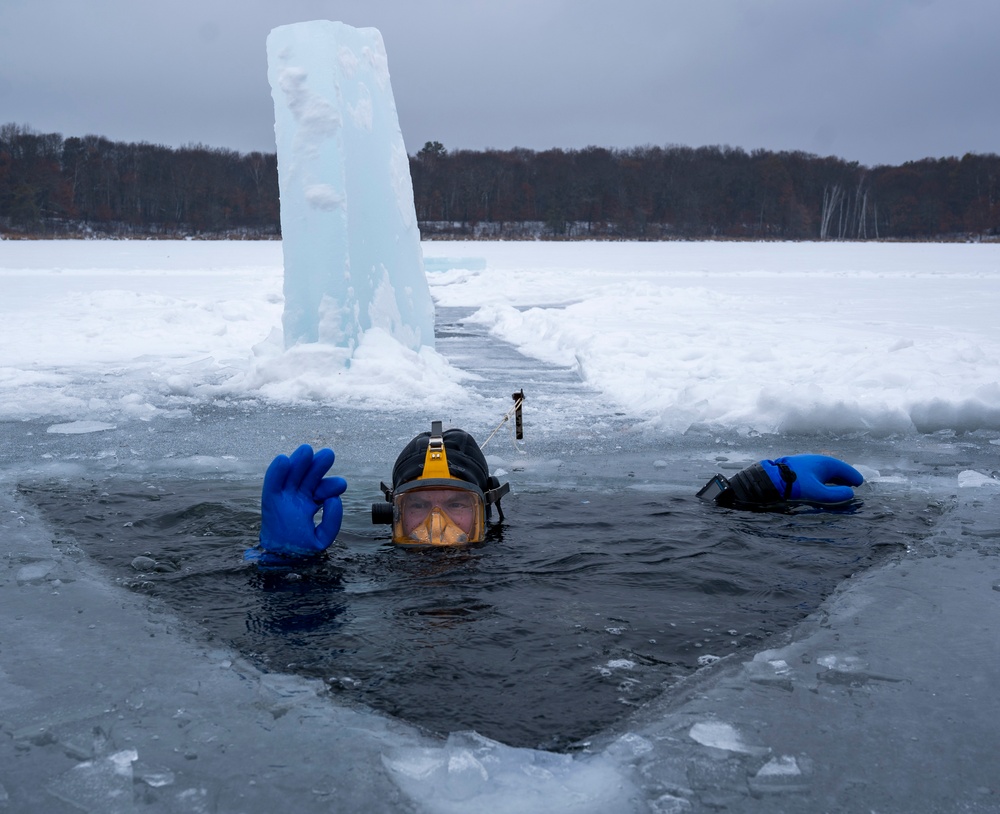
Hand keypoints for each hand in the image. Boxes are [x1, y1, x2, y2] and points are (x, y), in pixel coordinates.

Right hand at [250, 444, 346, 560]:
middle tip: (329, 454)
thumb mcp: (322, 539)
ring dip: (299, 462)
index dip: (331, 486)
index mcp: (312, 504)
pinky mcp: (270, 498)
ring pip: (293, 474)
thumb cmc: (300, 549)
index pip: (324, 490)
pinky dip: (276, 471)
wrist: (280, 560)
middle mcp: (299, 496)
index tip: (340, 486)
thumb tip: (333, 499)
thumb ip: (332, 522)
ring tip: (307, 450)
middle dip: (319, 465)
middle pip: (310, 476)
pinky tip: (283, 459)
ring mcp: (285, 496)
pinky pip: (272, 482)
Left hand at [762, 454, 863, 504]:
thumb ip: (836, 495)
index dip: (853, 477)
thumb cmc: (796, 485)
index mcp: (826, 463)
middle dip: (845, 476)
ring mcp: (808, 462)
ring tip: (841, 485)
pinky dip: (825, 478)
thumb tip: (850, 493)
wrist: (771, 478)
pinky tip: (823, 483)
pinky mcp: (800, 467)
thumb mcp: (818, 493)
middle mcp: (818, 460)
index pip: (845, 470)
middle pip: (836, 469)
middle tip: (854, 484)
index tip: (860, 483)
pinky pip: (818, 472)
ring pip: (826, 470)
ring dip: (835, 477)